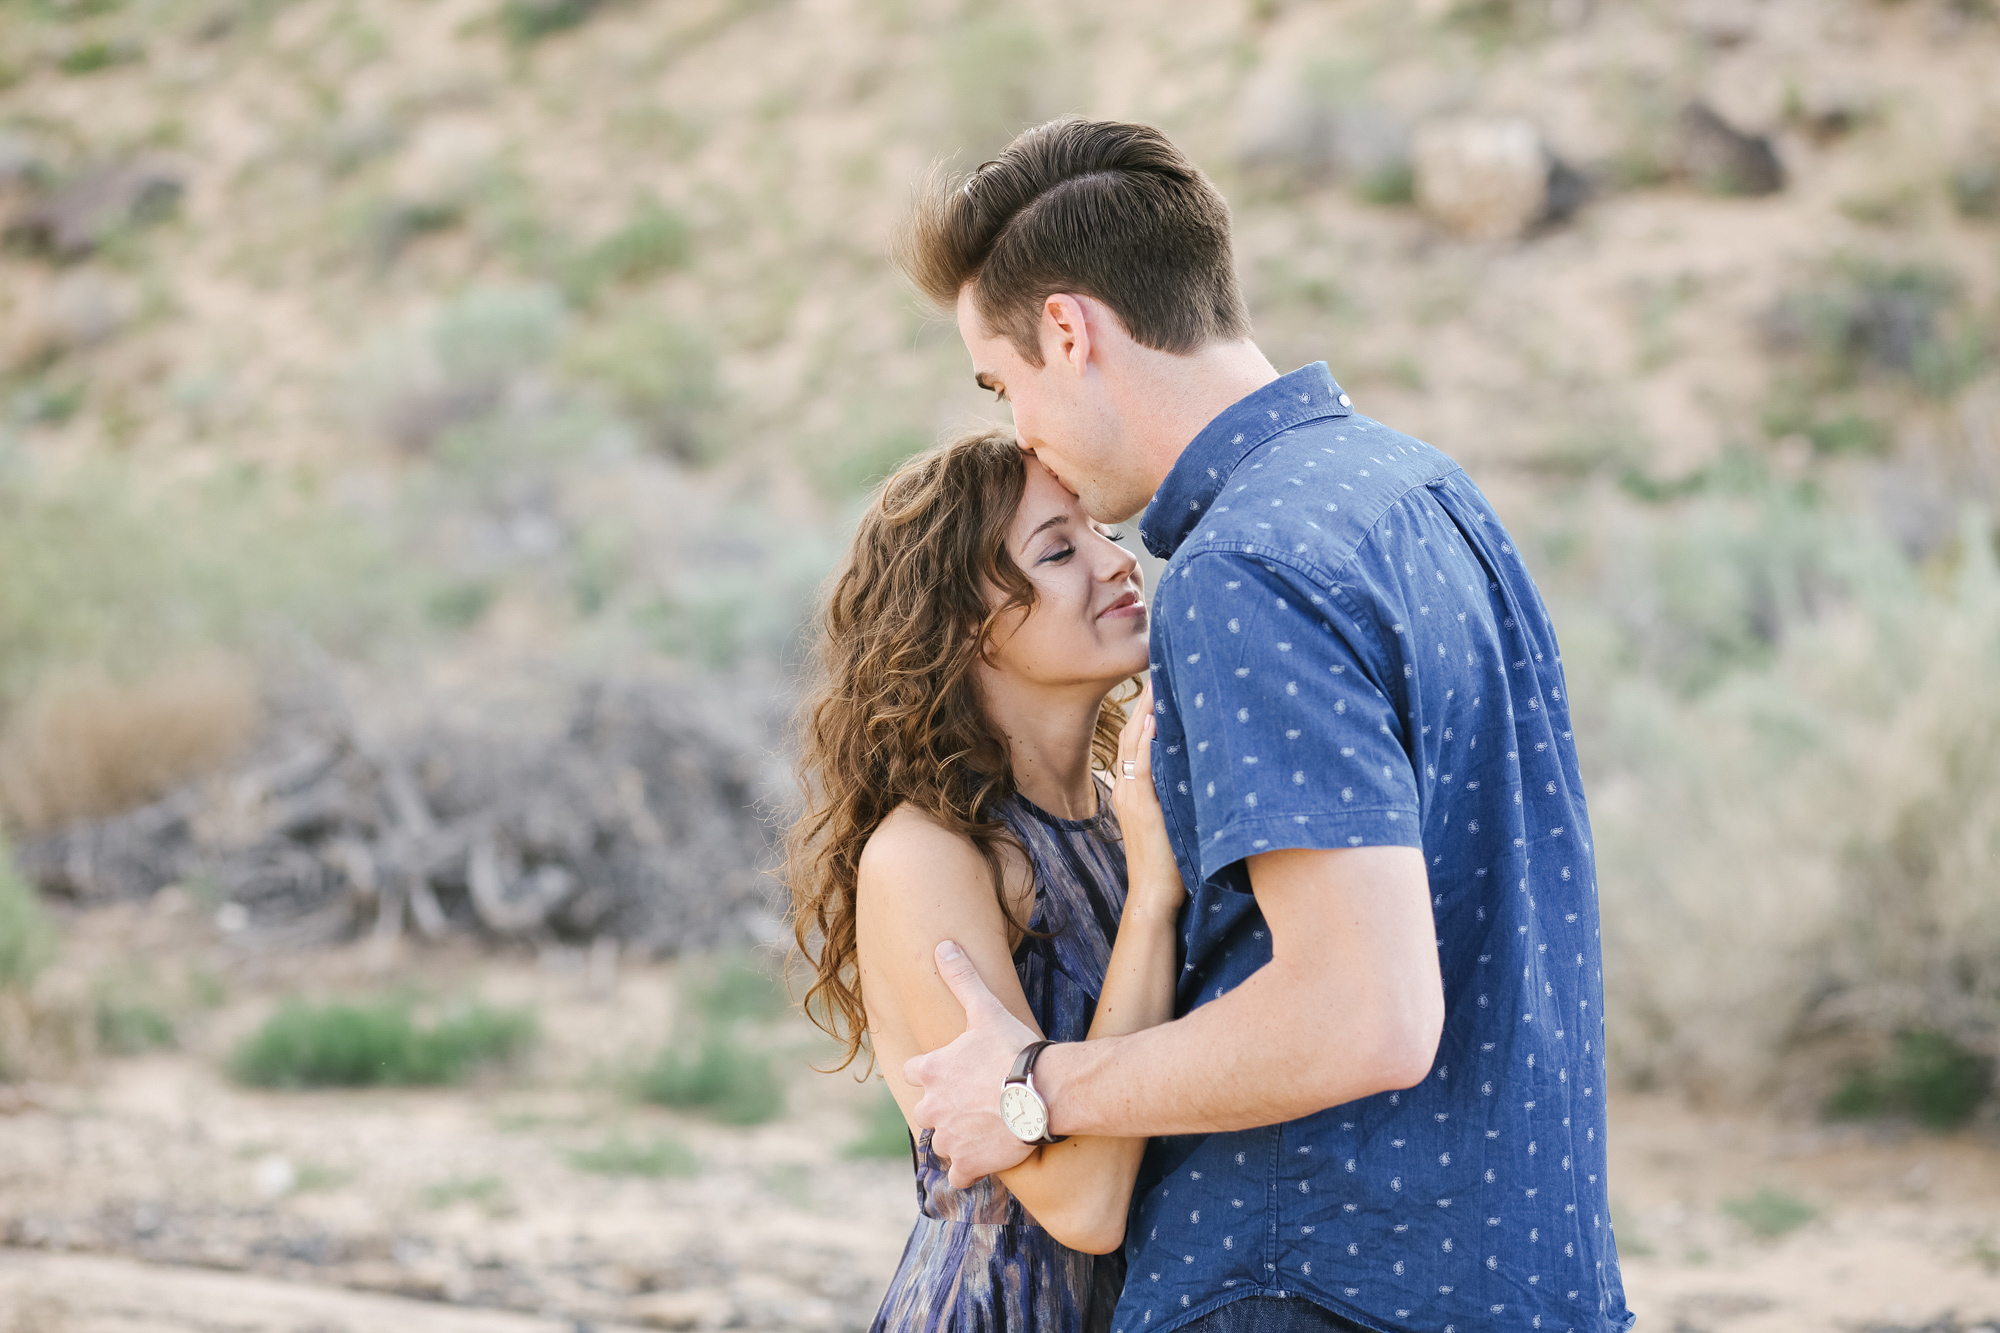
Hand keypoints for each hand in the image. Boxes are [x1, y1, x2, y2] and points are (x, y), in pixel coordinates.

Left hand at [903, 939, 1038, 1187]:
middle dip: (944, 1110)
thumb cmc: (1013, 1049)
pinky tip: (984, 1159)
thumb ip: (961, 978)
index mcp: (930, 1071)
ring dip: (956, 1139)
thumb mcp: (985, 1009)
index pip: (911, 1073)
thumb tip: (943, 945)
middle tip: (973, 1102)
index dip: (931, 1072)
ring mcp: (948, 1138)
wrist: (1042, 1092)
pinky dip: (968, 1170)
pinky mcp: (968, 1164)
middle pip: (926, 1112)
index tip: (950, 1073)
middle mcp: (932, 1107)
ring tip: (983, 1130)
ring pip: (941, 1144)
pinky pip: (957, 1175)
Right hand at [1112, 682, 1182, 914]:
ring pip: (1134, 744)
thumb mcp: (1171, 820)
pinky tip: (1156, 720)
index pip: (1135, 741)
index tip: (1160, 686)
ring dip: (1146, 713)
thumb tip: (1202, 772)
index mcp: (1130, 790)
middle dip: (1145, 703)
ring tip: (1157, 684)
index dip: (1145, 713)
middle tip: (1159, 671)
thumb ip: (1178, 795)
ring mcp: (1130, 796)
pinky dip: (1147, 741)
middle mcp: (1125, 787)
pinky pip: (1141, 766)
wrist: (1154, 894)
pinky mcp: (1141, 806)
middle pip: (1131, 734)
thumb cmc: (1169, 863)